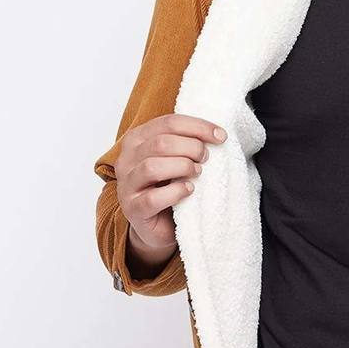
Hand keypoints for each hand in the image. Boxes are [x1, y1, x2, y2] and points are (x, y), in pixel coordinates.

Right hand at [115, 113, 227, 261]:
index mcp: (137, 139)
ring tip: (198, 173)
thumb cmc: (170, 186)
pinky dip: (176, 192)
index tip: (221, 136)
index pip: (167, 123)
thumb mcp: (178, 158)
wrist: (161, 225)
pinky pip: (153, 198)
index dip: (198, 127)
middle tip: (206, 158)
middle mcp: (127, 159)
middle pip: (161, 143)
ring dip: (183, 167)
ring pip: (152, 167)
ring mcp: (127, 185)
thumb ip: (188, 142)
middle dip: (192, 147)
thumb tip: (217, 133)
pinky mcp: (134, 209)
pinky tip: (189, 190)